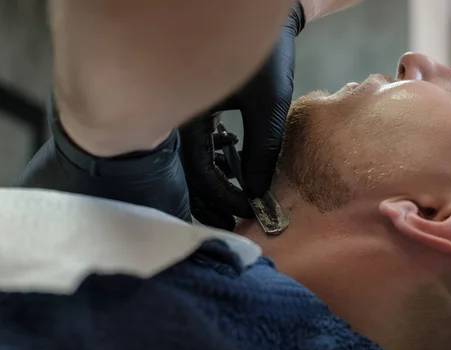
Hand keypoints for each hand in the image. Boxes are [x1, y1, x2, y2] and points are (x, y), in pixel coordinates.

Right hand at [179, 2, 304, 228]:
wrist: (257, 15)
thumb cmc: (263, 55)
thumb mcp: (267, 105)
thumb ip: (262, 150)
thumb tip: (256, 191)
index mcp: (189, 114)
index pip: (200, 171)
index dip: (224, 196)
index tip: (248, 210)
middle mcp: (177, 115)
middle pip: (184, 172)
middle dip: (207, 201)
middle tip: (229, 222)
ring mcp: (181, 112)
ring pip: (186, 161)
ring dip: (206, 187)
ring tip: (227, 208)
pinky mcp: (190, 108)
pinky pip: (192, 145)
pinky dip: (208, 165)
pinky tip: (224, 174)